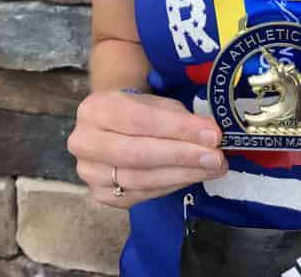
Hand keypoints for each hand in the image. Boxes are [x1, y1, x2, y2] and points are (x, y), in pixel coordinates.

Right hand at [68, 89, 227, 207]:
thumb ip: (180, 118)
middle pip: (138, 154)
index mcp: (95, 109)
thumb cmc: (137, 109)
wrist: (110, 124)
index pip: (141, 120)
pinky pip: (140, 195)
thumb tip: (211, 136)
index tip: (213, 135)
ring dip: (182, 175)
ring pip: (141, 179)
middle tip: (217, 157)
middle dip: (183, 156)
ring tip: (212, 168)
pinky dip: (171, 186)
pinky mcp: (101, 195)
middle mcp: (84, 142)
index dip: (179, 129)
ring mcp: (89, 173)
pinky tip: (192, 177)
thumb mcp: (157, 104)